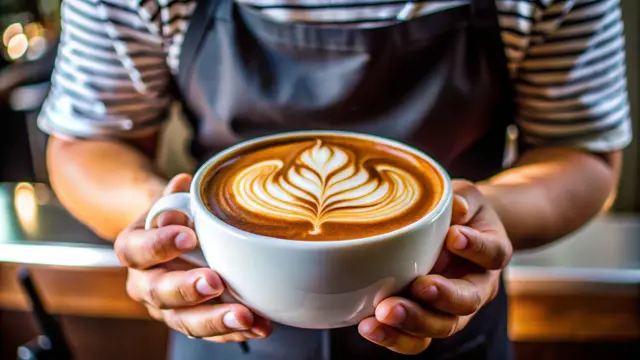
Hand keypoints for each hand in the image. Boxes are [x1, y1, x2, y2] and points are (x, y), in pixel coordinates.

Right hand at [114, 174, 271, 341]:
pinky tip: (258, 326)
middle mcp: (145, 283)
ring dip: (216, 320)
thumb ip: (176, 198)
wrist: (176, 241)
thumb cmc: (175, 220)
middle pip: (159, 293)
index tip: (188, 235)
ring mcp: (167, 307)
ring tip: (246, 316)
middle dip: (188, 290)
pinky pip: (210, 333)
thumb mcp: (172, 203)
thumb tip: (182, 184)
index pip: (137, 250)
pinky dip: (235, 332)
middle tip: (215, 281)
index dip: (160, 245)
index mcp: (134, 250)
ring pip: (184, 321)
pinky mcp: (191, 322)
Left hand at [358, 180, 512, 354]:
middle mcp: (476, 286)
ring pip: (441, 326)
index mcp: (490, 253)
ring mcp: (451, 308)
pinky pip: (416, 338)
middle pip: (467, 302)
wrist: (459, 233)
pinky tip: (370, 327)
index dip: (476, 248)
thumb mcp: (466, 196)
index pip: (492, 253)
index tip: (455, 237)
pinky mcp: (426, 318)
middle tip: (418, 287)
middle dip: (441, 297)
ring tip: (383, 315)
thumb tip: (455, 207)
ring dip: (413, 323)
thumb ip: (464, 199)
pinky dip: (394, 337)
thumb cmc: (460, 212)